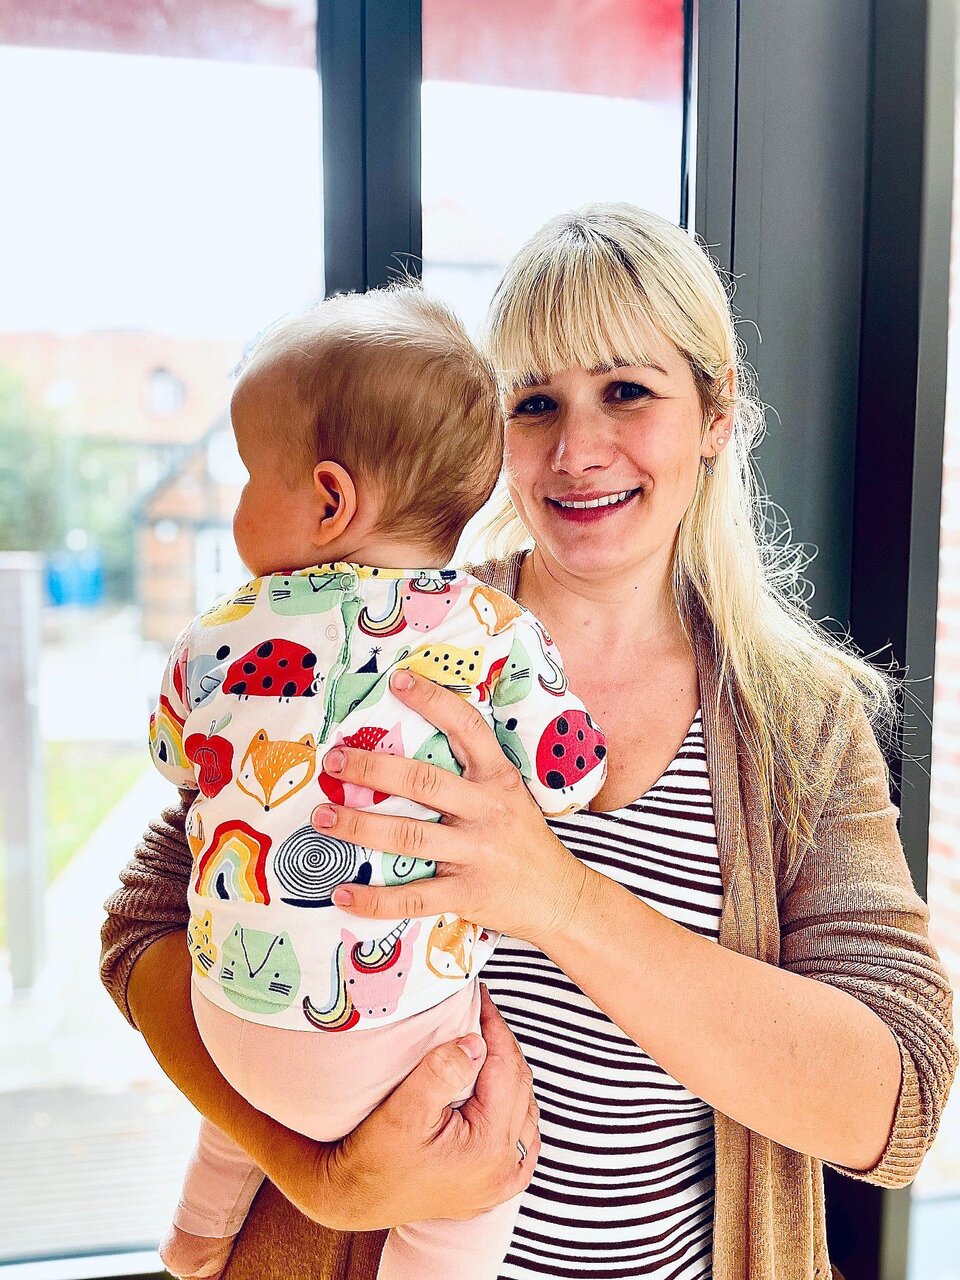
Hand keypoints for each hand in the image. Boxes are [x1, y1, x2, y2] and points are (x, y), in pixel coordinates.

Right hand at [305, 987, 539, 1230]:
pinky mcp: (495, 1188)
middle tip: (481, 1013)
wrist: (353, 1199)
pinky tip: (500, 1090)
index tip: (480, 998)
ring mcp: (503, 1182)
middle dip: (502, 1046)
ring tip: (487, 1043)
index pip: (506, 1069)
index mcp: (489, 1147)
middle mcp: (505, 1168)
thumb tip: (476, 1041)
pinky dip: (515, 1108)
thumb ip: (443, 1070)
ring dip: (510, 1074)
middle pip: (520, 1087)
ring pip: (525, 1109)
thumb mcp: (404, 1108)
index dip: (495, 1028)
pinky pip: (522, 1138)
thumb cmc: (373, 1156)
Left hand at [312, 669, 589, 945]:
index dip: (433, 701)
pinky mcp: (467, 894)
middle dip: (372, 770)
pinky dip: (375, 900)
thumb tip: (410, 749)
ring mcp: (476, 853)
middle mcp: (487, 810)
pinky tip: (342, 892)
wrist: (562, 897)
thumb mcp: (510, 794)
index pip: (467, 728)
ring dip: (359, 827)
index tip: (398, 681)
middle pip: (423, 782)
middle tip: (334, 762)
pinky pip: (412, 898)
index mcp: (498, 779)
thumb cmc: (524, 839)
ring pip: (408, 837)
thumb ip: (471, 773)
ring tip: (322, 818)